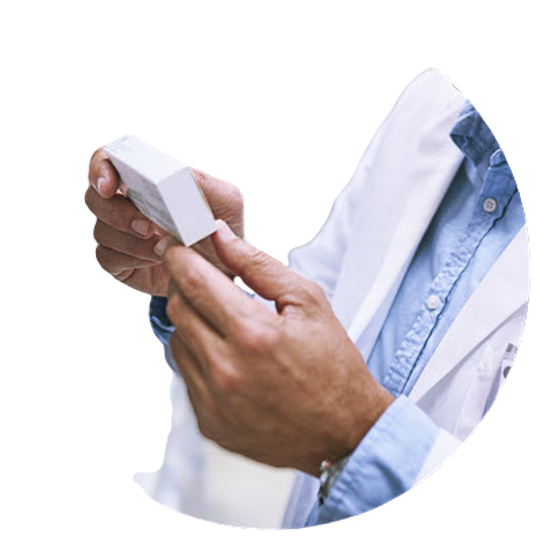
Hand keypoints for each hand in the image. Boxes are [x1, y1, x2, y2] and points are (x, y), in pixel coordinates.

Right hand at [84, 147, 243, 295]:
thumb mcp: (224, 201)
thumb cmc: (221, 229)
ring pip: (101, 231)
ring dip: (131, 241)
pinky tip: (155, 260)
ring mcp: (119, 233)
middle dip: (116, 212)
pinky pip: (106, 258)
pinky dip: (131, 259)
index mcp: (144, 181)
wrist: (225, 269)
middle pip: (94, 198)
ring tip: (163, 248)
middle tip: (147, 227)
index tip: (110, 186)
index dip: (100, 169)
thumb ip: (202, 182)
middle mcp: (125, 203)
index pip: (107, 161)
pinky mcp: (119, 262)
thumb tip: (175, 172)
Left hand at [162, 220, 394, 476]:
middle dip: (183, 286)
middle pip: (177, 310)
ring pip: (177, 342)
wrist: (346, 432)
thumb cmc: (333, 364)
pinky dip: (199, 357)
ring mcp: (213, 402)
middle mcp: (225, 370)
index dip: (178, 257)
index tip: (175, 245)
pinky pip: (186, 376)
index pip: (194, 281)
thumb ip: (258, 265)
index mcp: (252, 334)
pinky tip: (227, 356)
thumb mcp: (308, 302)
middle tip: (203, 279)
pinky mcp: (209, 424)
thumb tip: (221, 236)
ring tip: (222, 321)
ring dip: (192, 322)